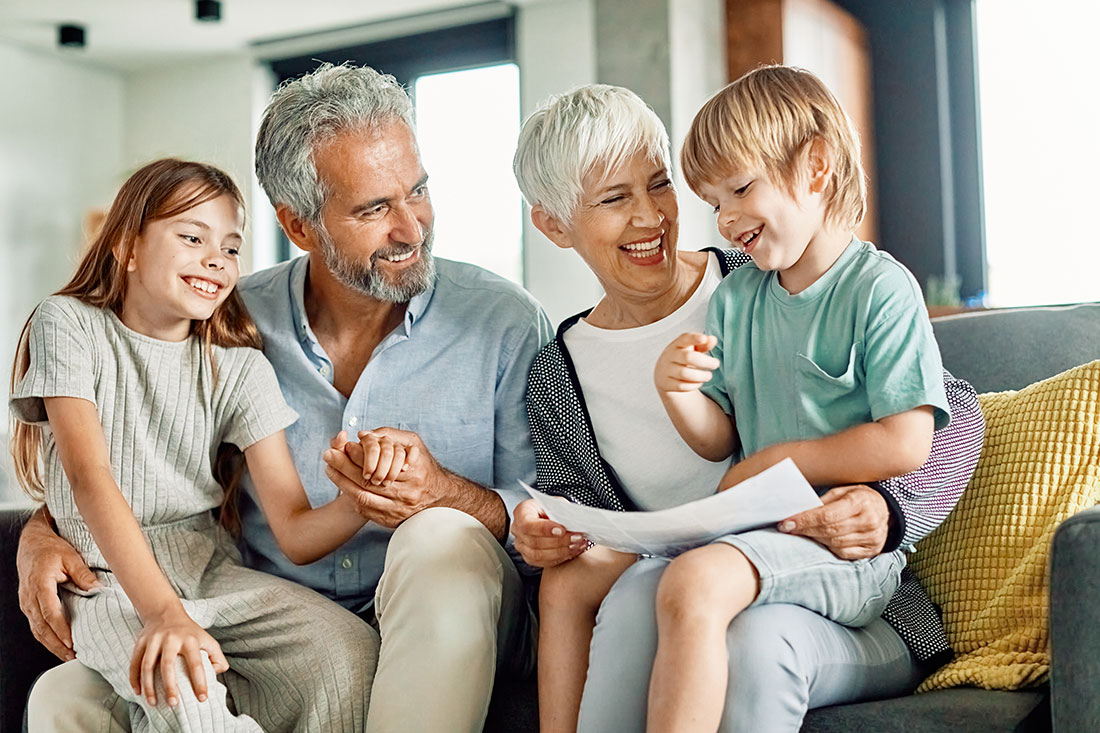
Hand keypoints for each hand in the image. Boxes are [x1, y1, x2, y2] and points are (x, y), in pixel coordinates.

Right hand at [17, 511, 100, 659]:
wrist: (32, 542)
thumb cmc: (50, 548)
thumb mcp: (70, 556)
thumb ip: (82, 574)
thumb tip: (97, 588)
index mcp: (40, 584)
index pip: (50, 613)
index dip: (60, 629)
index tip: (71, 641)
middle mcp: (29, 596)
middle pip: (41, 627)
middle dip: (57, 643)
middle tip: (73, 655)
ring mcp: (26, 602)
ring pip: (36, 629)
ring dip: (51, 644)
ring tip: (68, 655)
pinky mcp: (28, 604)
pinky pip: (35, 625)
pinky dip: (46, 637)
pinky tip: (58, 644)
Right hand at [129, 608, 228, 706]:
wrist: (166, 612)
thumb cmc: (189, 631)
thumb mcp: (206, 639)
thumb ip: (216, 656)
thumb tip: (218, 672)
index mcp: (190, 640)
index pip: (196, 664)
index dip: (200, 682)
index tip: (202, 699)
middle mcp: (171, 639)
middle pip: (168, 665)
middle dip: (170, 686)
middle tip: (173, 704)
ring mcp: (154, 640)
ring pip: (147, 666)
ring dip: (148, 686)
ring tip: (153, 702)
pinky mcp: (140, 642)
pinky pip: (134, 663)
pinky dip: (134, 679)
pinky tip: (138, 692)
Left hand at [323, 427, 445, 527]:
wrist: (439, 496)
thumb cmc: (423, 465)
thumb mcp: (414, 444)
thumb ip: (391, 436)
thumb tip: (363, 434)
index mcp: (414, 472)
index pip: (378, 462)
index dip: (357, 454)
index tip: (342, 445)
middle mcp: (407, 493)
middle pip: (367, 480)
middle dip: (344, 466)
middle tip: (328, 454)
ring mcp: (398, 510)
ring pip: (363, 497)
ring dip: (342, 482)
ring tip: (329, 468)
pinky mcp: (391, 521)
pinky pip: (365, 509)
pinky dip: (350, 496)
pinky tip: (341, 484)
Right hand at [511, 499, 587, 567]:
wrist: (550, 517)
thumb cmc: (552, 509)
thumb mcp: (557, 503)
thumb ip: (562, 511)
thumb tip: (573, 520)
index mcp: (522, 512)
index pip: (528, 524)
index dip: (544, 529)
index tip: (562, 530)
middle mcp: (518, 530)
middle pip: (534, 542)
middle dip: (559, 542)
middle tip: (577, 538)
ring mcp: (522, 546)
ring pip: (539, 555)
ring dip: (562, 552)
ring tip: (578, 545)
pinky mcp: (529, 557)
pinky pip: (544, 562)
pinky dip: (561, 558)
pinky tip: (573, 551)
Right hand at [654, 332, 718, 393]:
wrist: (664, 373)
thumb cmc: (684, 358)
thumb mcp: (693, 349)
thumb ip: (704, 344)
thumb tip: (713, 339)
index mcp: (677, 344)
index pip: (684, 338)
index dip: (694, 338)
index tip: (703, 339)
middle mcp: (670, 355)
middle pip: (688, 357)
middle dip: (706, 362)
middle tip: (716, 364)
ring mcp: (666, 370)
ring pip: (685, 374)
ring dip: (701, 376)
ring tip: (708, 376)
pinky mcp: (665, 383)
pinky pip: (681, 386)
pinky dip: (693, 385)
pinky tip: (698, 383)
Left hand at [778, 484, 889, 559]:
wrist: (886, 509)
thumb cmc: (859, 497)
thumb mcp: (843, 490)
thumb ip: (824, 501)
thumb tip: (798, 511)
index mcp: (860, 502)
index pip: (826, 515)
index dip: (804, 520)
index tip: (786, 523)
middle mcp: (869, 521)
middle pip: (829, 530)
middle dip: (805, 530)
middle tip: (787, 528)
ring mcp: (872, 538)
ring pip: (834, 543)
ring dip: (814, 539)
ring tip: (802, 533)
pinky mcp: (871, 550)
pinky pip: (843, 552)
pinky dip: (828, 547)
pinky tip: (819, 540)